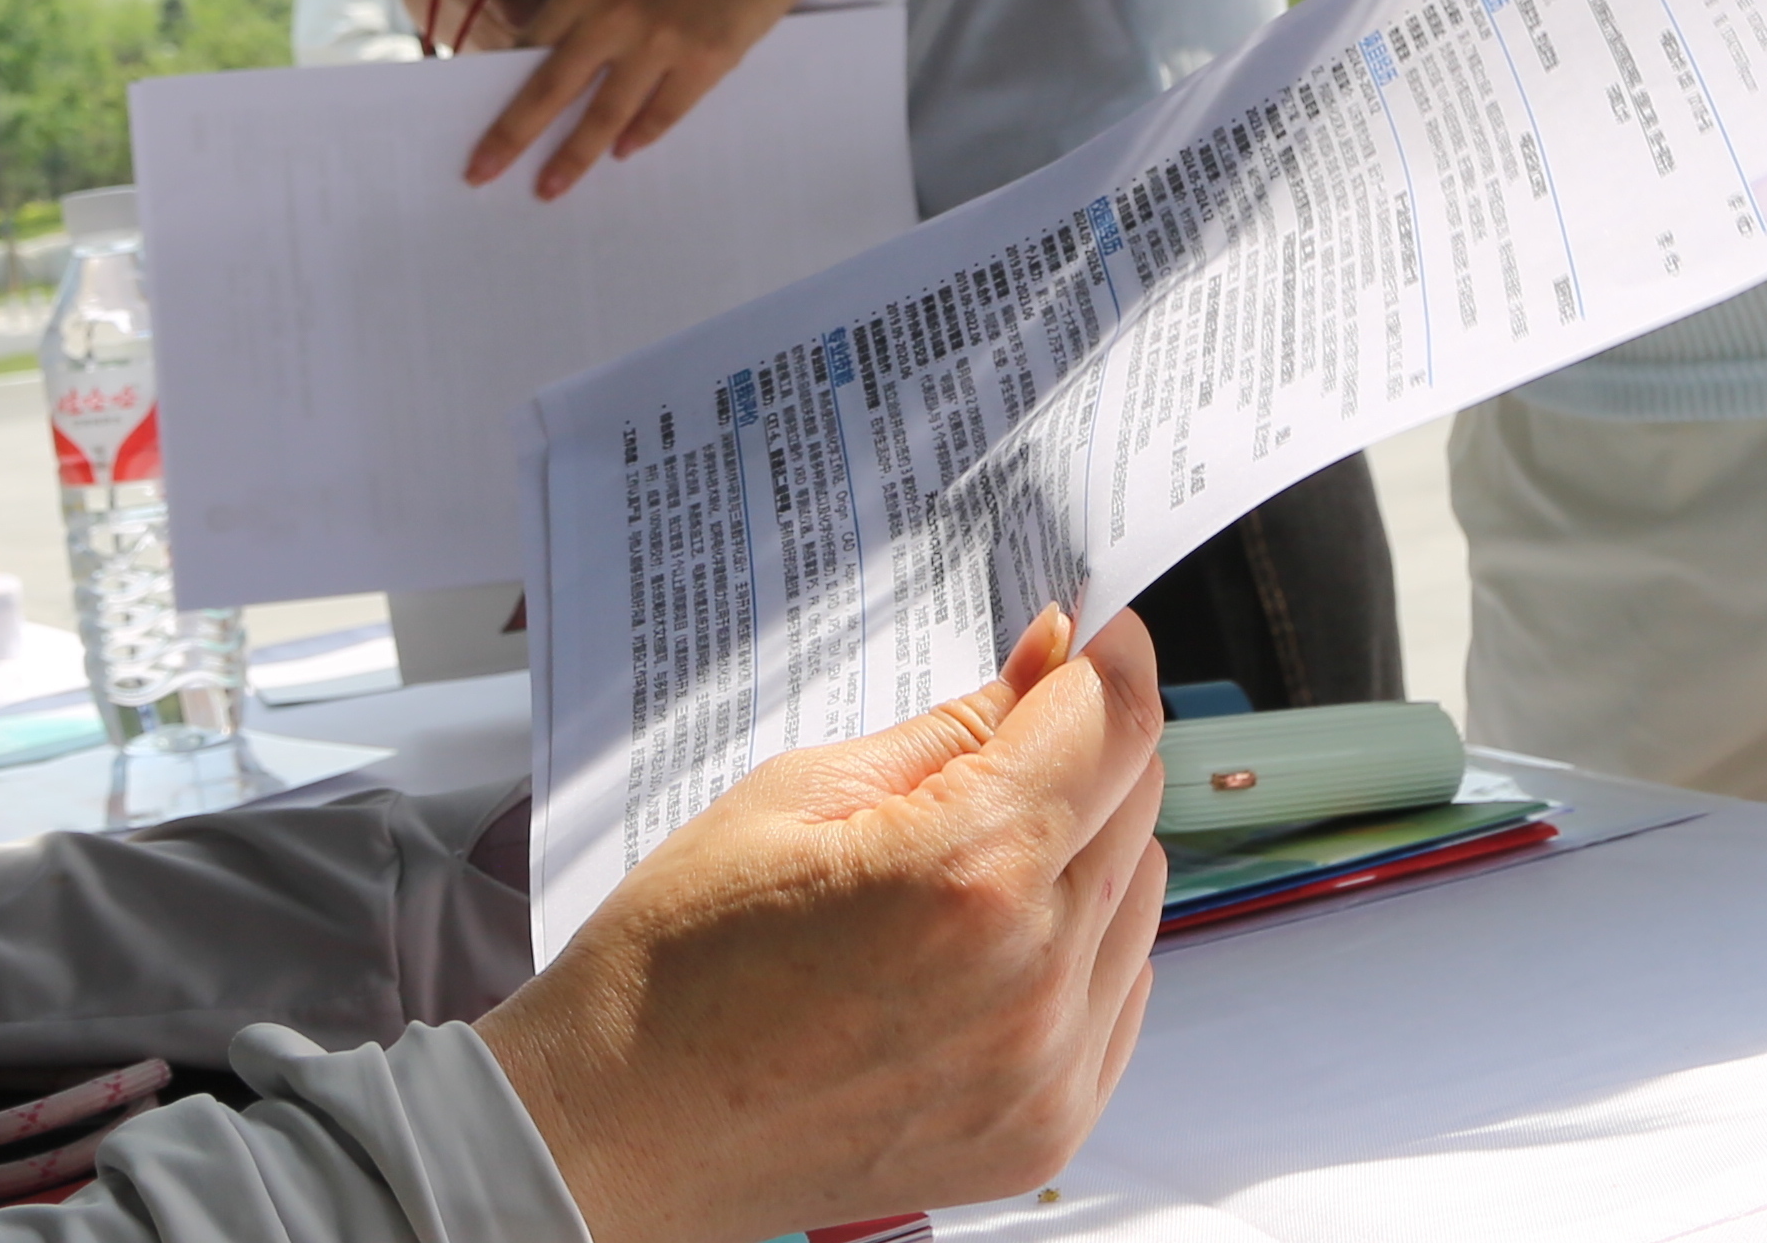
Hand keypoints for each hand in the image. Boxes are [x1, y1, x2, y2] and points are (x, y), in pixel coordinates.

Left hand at [456, 0, 869, 192]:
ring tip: (549, 187)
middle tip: (480, 172)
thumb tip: (572, 51)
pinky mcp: (703, 64)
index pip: (532, 44)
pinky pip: (661, 114)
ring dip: (572, 156)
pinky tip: (622, 154)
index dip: (506, 82)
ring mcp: (658, 44)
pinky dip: (639, 137)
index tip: (483, 112)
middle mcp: (613, 16)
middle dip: (510, 136)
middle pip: (548, 89)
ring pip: (602, 115)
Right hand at [480, 609, 1168, 1242]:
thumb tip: (1052, 661)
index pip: (1110, 724)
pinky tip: (984, 948)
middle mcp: (1030, 979)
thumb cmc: (678, 965)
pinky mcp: (1045, 1128)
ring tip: (964, 867)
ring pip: (1139, 898)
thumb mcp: (799, 793)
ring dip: (1083, 854)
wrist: (626, 1127)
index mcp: (967, 873)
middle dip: (1084, 750)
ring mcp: (1045, 1069)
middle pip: (1138, 803)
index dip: (1106, 657)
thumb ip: (953, 730)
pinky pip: (1119, 995)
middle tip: (1000, 745)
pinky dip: (1078, 951)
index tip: (1089, 637)